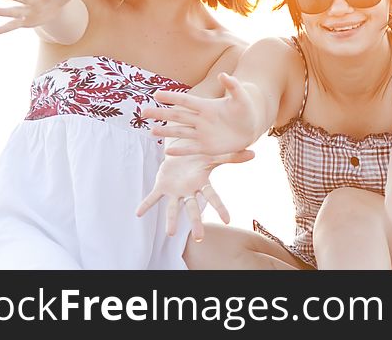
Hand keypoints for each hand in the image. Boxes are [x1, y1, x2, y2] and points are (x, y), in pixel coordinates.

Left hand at [135, 149, 253, 241]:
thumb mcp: (213, 155)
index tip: (228, 221)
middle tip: (199, 238)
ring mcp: (175, 191)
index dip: (220, 208)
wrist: (179, 153)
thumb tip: (253, 153)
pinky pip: (153, 197)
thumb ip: (231, 156)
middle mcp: (188, 192)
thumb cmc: (198, 157)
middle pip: (193, 209)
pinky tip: (138, 213)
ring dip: (171, 220)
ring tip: (170, 234)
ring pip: (173, 208)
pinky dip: (146, 204)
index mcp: (201, 184)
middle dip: (196, 223)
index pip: (212, 197)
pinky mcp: (161, 187)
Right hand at [142, 73, 258, 155]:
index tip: (157, 94)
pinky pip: (191, 149)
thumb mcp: (241, 97)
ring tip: (151, 131)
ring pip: (181, 132)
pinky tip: (168, 153)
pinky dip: (181, 151)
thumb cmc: (245, 109)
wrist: (250, 127)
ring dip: (166, 131)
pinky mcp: (207, 147)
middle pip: (177, 116)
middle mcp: (201, 120)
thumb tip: (223, 74)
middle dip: (161, 113)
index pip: (186, 100)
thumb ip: (233, 86)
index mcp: (206, 106)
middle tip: (143, 111)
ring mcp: (202, 133)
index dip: (172, 97)